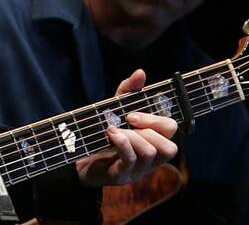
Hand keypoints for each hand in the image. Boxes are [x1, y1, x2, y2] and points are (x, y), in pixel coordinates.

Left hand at [75, 69, 178, 186]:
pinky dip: (122, 143)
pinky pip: (131, 160)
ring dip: (132, 136)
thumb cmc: (102, 132)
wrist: (76, 155)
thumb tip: (140, 72)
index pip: (172, 130)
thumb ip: (128, 90)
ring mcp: (138, 170)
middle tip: (129, 120)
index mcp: (154, 141)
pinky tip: (111, 134)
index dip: (157, 119)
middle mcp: (151, 159)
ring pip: (151, 153)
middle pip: (170, 147)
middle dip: (150, 128)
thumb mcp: (115, 108)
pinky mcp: (122, 176)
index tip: (133, 113)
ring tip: (114, 130)